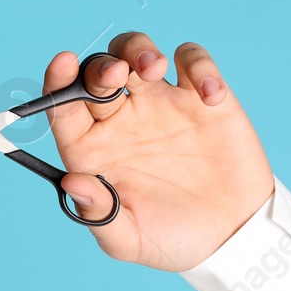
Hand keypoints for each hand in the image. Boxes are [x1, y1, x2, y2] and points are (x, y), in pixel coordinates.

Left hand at [41, 34, 273, 272]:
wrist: (232, 238)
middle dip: (101, 64)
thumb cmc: (173, 240)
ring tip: (154, 68)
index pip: (64, 106)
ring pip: (137, 52)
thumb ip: (100, 214)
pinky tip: (210, 96)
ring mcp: (161, 104)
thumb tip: (72, 183)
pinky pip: (193, 61)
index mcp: (93, 150)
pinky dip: (200, 67)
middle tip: (117, 75)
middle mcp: (121, 121)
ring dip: (140, 49)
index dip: (57, 81)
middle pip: (98, 70)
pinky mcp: (202, 98)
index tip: (63, 63)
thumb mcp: (130, 240)